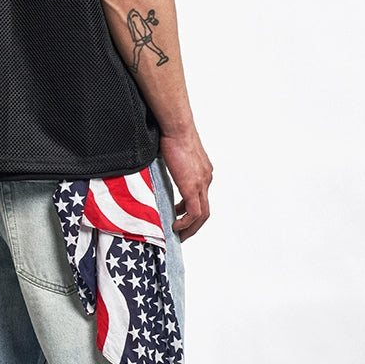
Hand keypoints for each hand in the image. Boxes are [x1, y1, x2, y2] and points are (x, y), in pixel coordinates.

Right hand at [160, 126, 212, 240]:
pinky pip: (194, 213)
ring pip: (202, 215)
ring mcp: (202, 183)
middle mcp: (206, 179)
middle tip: (181, 234)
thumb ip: (171, 168)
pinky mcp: (193, 187)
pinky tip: (175, 226)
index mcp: (203, 172)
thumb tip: (158, 172)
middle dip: (193, 225)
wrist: (177, 128)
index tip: (178, 217)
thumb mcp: (172, 156)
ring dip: (190, 228)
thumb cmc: (172, 135)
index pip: (201, 198)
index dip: (190, 211)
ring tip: (178, 235)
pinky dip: (185, 222)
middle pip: (205, 211)